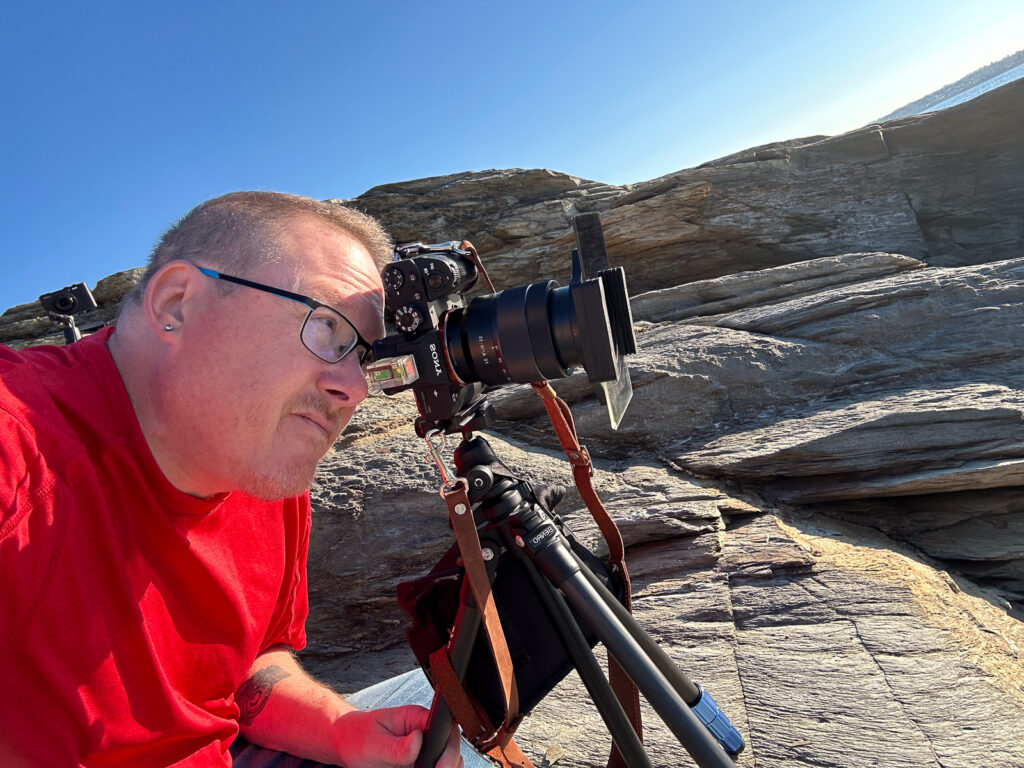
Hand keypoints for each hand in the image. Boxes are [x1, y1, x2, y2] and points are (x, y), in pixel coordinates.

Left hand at [332, 705, 464, 767]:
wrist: (346, 746)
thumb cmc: (356, 736)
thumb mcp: (373, 743)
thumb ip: (396, 746)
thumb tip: (417, 740)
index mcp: (416, 719)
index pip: (445, 728)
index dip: (448, 748)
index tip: (441, 765)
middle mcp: (423, 733)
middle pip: (452, 749)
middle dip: (448, 764)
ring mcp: (423, 750)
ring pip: (447, 763)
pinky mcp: (418, 764)